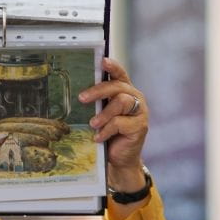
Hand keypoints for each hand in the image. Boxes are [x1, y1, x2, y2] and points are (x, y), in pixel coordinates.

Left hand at [78, 57, 147, 192]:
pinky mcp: (140, 127)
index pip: (120, 74)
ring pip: (121, 102)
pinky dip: (106, 131)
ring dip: (104, 113)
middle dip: (98, 91)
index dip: (113, 66)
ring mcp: (140, 112)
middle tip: (82, 98)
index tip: (102, 61)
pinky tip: (98, 138)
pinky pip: (121, 123)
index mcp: (125, 91)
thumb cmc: (109, 133)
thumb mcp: (102, 115)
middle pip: (118, 87)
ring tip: (93, 124)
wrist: (120, 158)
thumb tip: (79, 94)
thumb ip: (98, 103)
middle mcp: (135, 98)